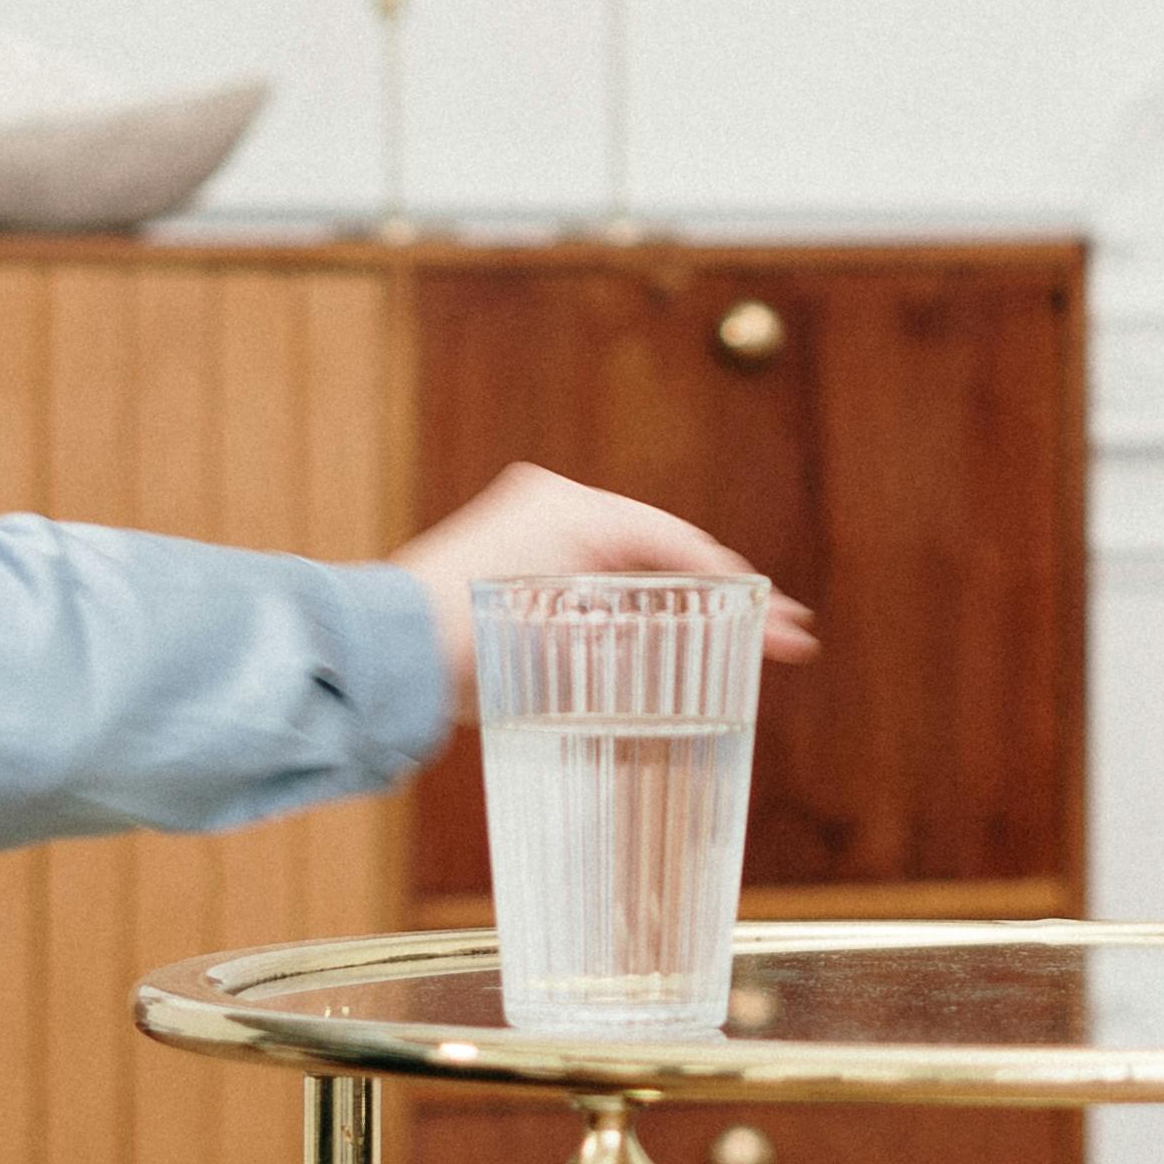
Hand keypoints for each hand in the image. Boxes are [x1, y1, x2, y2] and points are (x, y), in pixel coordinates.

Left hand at [388, 461, 819, 696]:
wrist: (380, 656)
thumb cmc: (458, 635)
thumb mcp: (560, 632)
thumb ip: (629, 632)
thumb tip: (691, 644)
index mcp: (571, 508)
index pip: (677, 544)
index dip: (735, 588)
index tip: (782, 621)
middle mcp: (555, 510)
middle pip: (662, 555)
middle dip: (723, 598)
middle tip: (783, 633)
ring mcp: (533, 536)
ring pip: (634, 574)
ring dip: (684, 607)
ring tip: (744, 642)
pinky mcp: (516, 571)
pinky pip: (599, 587)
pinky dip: (639, 614)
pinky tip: (672, 647)